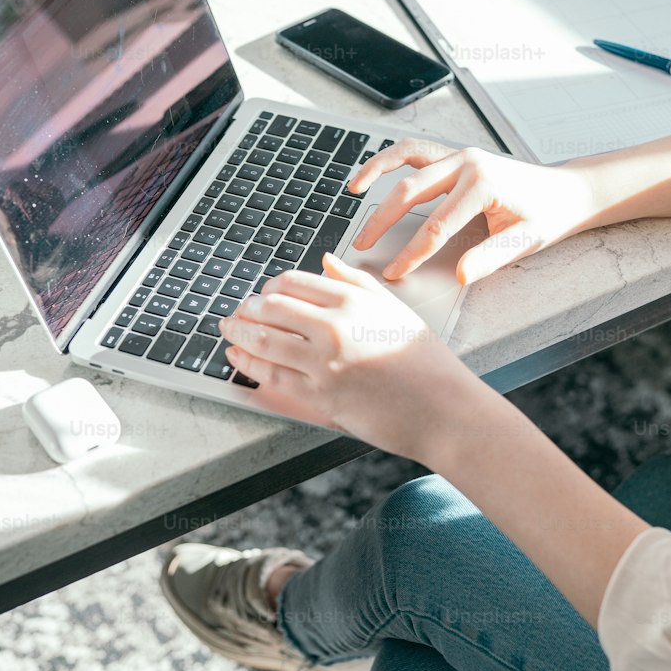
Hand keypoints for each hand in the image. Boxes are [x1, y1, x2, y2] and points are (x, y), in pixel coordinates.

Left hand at [217, 254, 478, 454]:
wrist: (442, 409)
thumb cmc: (425, 361)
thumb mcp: (394, 308)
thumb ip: (357, 281)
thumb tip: (326, 261)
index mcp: (353, 300)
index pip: (293, 282)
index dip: (270, 286)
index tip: (263, 292)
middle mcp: (334, 327)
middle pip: (271, 307)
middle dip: (248, 308)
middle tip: (238, 311)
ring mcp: (324, 363)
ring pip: (264, 341)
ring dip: (239, 334)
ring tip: (229, 330)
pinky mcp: (319, 396)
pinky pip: (272, 376)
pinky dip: (248, 365)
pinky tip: (238, 359)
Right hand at [348, 139, 595, 283]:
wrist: (567, 190)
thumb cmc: (548, 215)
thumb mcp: (525, 241)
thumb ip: (491, 257)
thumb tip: (461, 276)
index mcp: (483, 184)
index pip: (436, 225)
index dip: (412, 253)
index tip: (394, 272)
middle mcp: (467, 163)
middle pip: (411, 191)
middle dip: (383, 220)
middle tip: (364, 245)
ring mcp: (460, 155)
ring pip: (406, 159)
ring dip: (376, 173)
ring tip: (353, 191)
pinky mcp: (456, 156)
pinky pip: (415, 152)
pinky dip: (390, 159)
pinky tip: (373, 175)